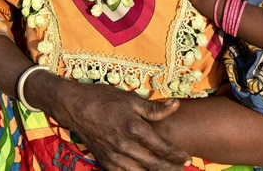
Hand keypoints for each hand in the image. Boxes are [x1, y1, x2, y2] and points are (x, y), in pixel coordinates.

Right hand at [49, 78, 190, 170]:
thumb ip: (153, 108)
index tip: (188, 159)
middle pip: (154, 164)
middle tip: (184, 170)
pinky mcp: (105, 162)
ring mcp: (113, 157)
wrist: (74, 107)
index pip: (161, 147)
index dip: (176, 155)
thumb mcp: (130, 98)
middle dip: (171, 169)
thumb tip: (176, 106)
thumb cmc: (103, 99)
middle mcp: (124, 146)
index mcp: (132, 128)